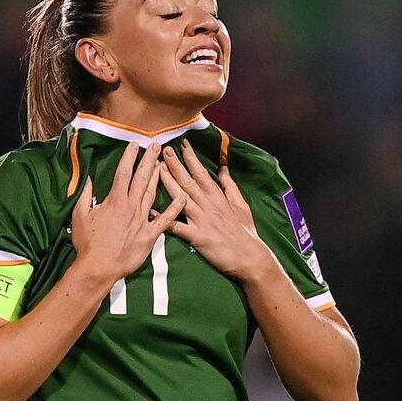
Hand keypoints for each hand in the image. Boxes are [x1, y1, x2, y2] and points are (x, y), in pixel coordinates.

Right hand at [72, 141, 186, 283]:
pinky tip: (182, 197)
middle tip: (156, 146)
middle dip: (148, 160)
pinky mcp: (150, 235)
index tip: (135, 144)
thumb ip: (85, 195)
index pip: (123, 172)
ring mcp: (142, 220)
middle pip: (141, 178)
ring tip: (163, 163)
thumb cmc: (87, 242)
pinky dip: (175, 208)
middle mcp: (131, 206)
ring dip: (158, 177)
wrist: (99, 266)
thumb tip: (87, 179)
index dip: (129, 157)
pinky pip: (165, 220)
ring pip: (152, 193)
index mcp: (114, 200)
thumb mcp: (80, 215)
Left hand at [159, 140, 272, 281]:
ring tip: (157, 169)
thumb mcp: (241, 205)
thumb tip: (224, 169)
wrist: (249, 256)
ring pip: (181, 197)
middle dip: (175, 164)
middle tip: (163, 149)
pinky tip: (152, 212)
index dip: (191, 158)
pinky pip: (178, 227)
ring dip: (168, 183)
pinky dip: (165, 219)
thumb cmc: (245, 232)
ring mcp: (202, 220)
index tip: (182, 144)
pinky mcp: (198, 236)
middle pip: (188, 180)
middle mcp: (208, 204)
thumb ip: (230, 186)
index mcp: (217, 196)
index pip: (201, 173)